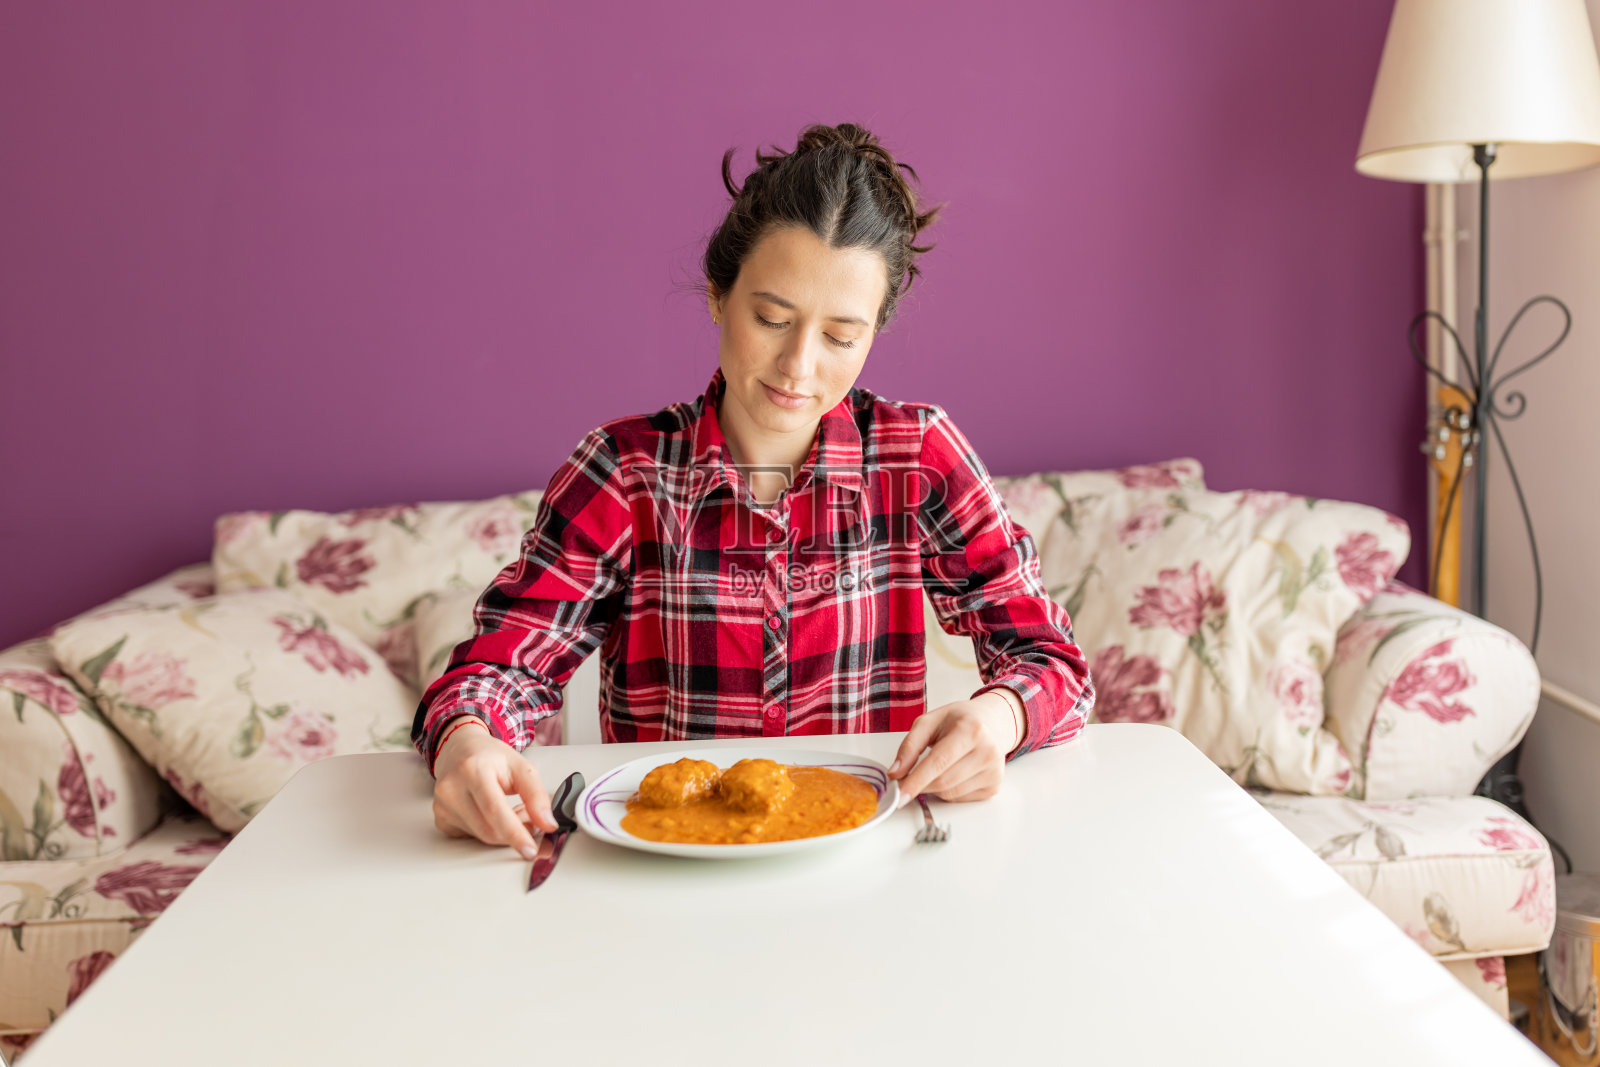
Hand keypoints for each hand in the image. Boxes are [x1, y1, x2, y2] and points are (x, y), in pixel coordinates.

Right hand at [431, 717, 557, 859]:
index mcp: (473, 770)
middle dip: (515, 832)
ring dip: (503, 831)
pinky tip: (491, 814)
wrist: (459, 749)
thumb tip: (547, 824)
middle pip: (489, 830)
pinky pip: (471, 837)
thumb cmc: (490, 756)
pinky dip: (488, 830)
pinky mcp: (441, 819)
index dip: (515, 833)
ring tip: (510, 810)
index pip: (495, 810)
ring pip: (482, 836)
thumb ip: (536, 795)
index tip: (530, 850)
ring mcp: (443, 806)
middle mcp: (452, 788)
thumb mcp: (521, 766)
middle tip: (530, 820)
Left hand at [887, 691, 1021, 804]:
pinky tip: (954, 772)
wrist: (992, 722)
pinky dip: (948, 790)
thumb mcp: (929, 721)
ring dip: (934, 787)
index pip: (939, 762)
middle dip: (920, 784)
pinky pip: (960, 798)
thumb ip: (909, 746)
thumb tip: (895, 773)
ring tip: (939, 766)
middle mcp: (987, 751)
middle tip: (909, 777)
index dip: (916, 781)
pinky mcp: (994, 786)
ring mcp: (993, 771)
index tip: (900, 795)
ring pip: (950, 793)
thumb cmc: (958, 720)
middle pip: (943, 782)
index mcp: (971, 730)